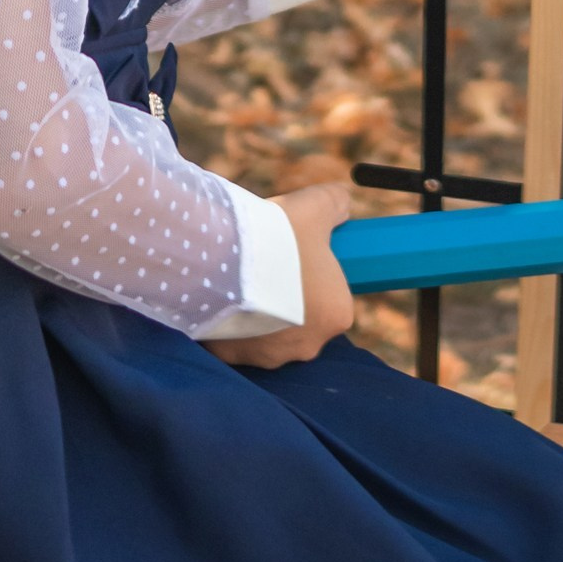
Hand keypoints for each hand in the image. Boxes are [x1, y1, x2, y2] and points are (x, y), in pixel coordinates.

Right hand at [209, 181, 355, 369]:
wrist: (222, 255)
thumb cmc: (278, 235)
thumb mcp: (315, 206)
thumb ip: (335, 202)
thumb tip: (342, 202)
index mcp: (337, 313)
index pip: (331, 294)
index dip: (313, 271)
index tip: (294, 253)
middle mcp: (309, 345)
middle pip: (300, 316)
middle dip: (285, 295)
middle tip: (266, 262)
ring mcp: (270, 357)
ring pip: (266, 331)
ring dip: (257, 310)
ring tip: (240, 275)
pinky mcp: (234, 359)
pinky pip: (234, 339)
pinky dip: (229, 321)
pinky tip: (220, 294)